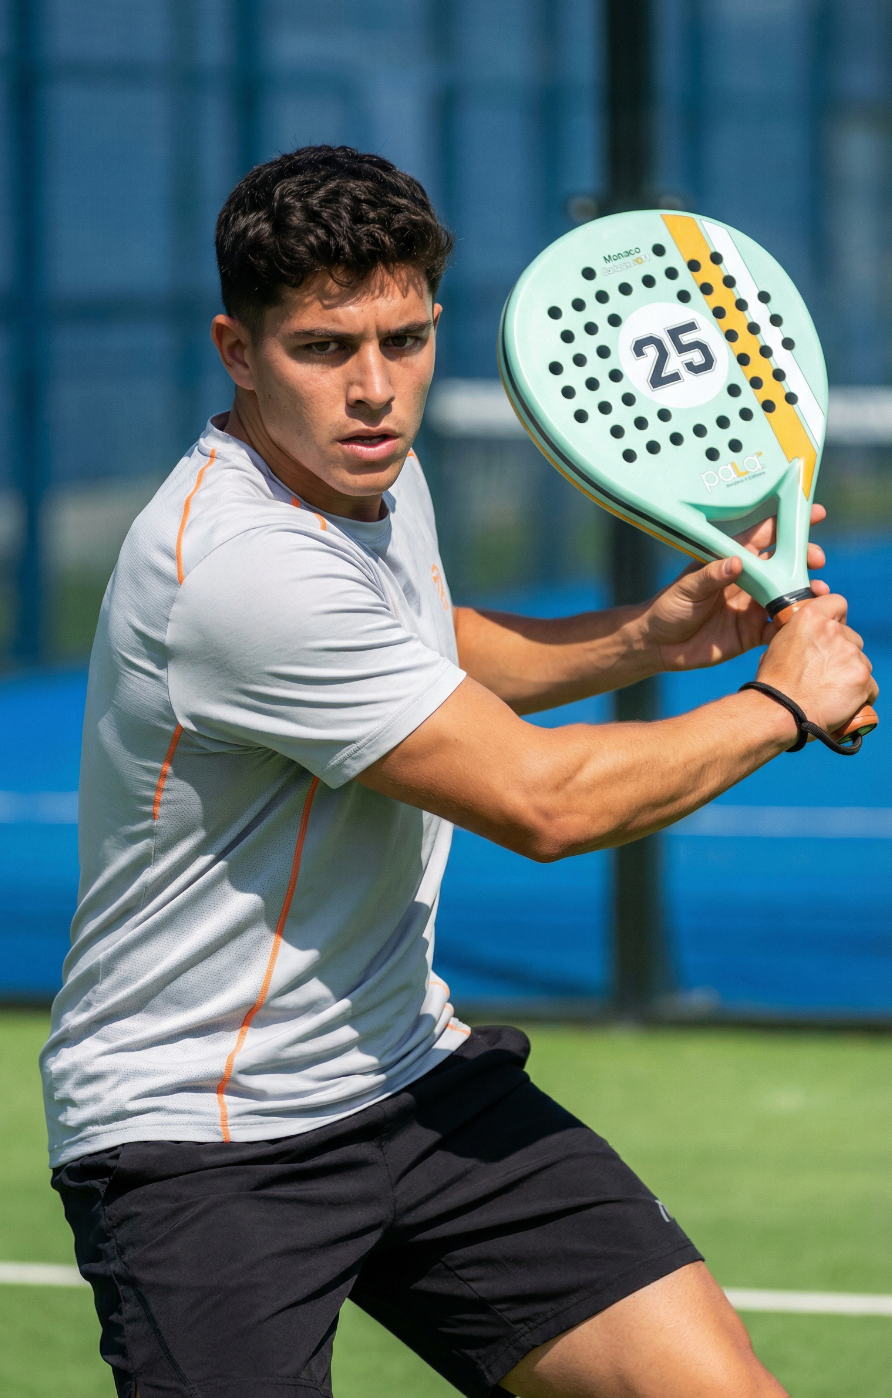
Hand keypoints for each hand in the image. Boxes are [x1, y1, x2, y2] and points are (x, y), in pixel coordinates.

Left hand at [640, 504, 828, 671]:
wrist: (658, 645)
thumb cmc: (668, 607)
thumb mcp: (686, 588)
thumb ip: (711, 576)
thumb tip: (736, 562)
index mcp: (731, 560)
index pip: (765, 536)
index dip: (789, 524)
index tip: (816, 514)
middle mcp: (747, 581)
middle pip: (784, 565)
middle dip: (804, 559)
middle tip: (817, 560)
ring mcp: (751, 606)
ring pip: (787, 595)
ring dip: (805, 593)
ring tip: (819, 593)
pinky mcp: (752, 633)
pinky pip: (778, 628)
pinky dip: (793, 625)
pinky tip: (805, 623)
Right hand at [756, 592, 877, 735]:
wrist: (779, 711)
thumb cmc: (774, 682)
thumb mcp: (778, 645)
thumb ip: (799, 635)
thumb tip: (809, 641)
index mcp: (810, 617)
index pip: (838, 602)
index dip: (837, 618)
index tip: (832, 633)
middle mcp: (834, 631)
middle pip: (852, 638)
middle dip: (843, 654)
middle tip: (825, 672)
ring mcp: (851, 654)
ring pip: (861, 662)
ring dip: (851, 674)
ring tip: (831, 691)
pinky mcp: (862, 677)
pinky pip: (870, 686)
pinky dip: (860, 695)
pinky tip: (843, 702)